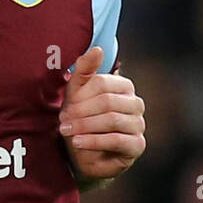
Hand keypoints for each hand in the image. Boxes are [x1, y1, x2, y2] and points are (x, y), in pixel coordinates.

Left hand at [58, 46, 145, 182]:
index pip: (103, 83)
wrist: (83, 153)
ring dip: (85, 126)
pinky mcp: (137, 145)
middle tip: (63, 122)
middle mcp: (136, 104)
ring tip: (68, 132)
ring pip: (112, 120)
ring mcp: (139, 124)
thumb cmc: (81, 119)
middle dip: (81, 112)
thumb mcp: (77, 93)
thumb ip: (85, 70)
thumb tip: (98, 49)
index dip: (81, 96)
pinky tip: (78, 143)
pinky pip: (116, 140)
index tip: (65, 108)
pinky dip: (94, 141)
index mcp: (124, 87)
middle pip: (107, 102)